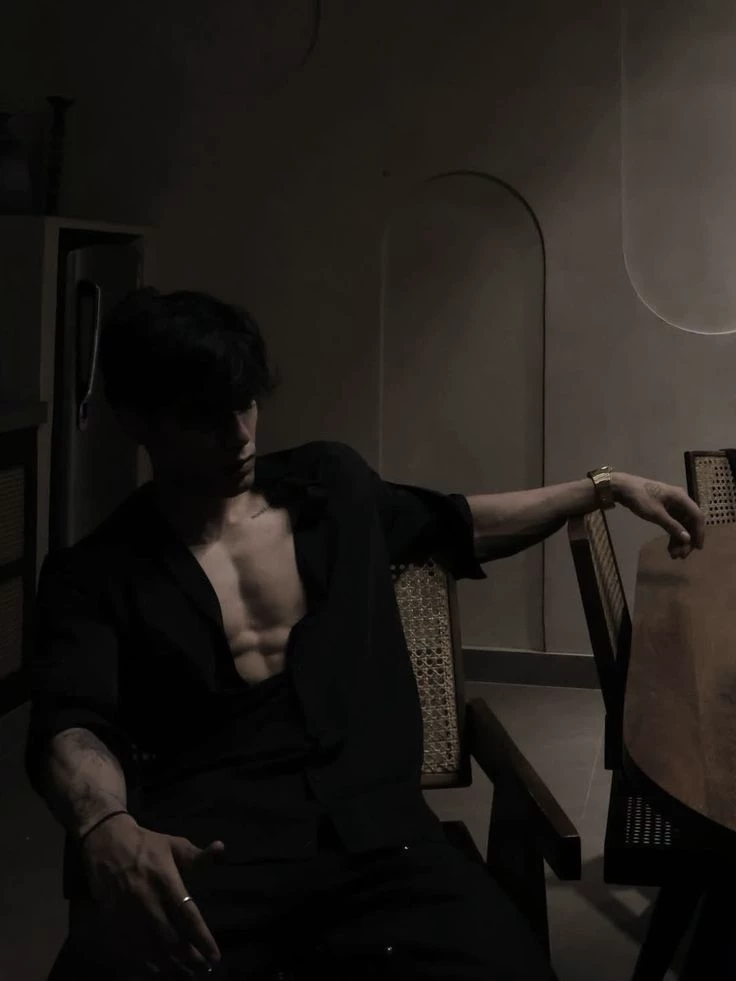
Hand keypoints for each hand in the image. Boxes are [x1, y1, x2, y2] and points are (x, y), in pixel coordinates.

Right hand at [79, 814, 224, 976]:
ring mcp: (128, 912)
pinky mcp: (112, 918)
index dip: (202, 938)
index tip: (215, 956)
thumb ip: (197, 854)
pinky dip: (144, 962)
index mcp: (165, 880)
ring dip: (169, 964)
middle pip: (170, 938)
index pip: (187, 915)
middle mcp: (147, 899)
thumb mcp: (173, 844)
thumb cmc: (145, 844)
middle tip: (202, 969)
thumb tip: (221, 848)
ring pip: (150, 947)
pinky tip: (157, 969)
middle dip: (188, 957)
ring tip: (185, 973)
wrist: (106, 841)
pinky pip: (129, 948)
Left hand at [612, 473, 705, 558]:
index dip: (699, 532)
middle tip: (682, 556)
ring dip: (679, 540)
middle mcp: (680, 501)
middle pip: (690, 522)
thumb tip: (687, 539)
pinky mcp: (664, 509)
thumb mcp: (656, 514)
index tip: (698, 548)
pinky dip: (672, 535)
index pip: (697, 516)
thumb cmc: (640, 498)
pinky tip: (670, 548)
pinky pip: (673, 524)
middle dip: (687, 540)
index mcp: (681, 498)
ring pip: (681, 525)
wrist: (623, 488)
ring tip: (674, 556)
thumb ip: (672, 526)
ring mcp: (672, 505)